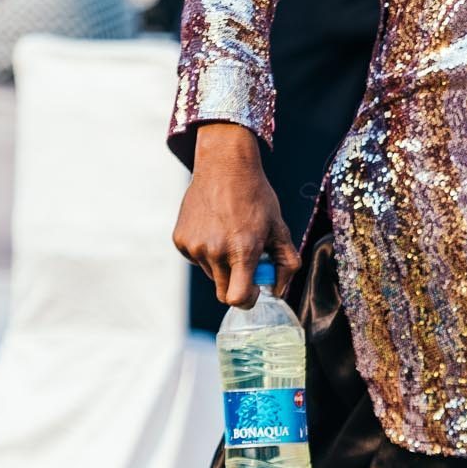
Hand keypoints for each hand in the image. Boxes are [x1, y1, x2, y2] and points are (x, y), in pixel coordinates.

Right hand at [172, 122, 298, 306]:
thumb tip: (278, 291)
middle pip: (224, 292)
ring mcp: (195, 246)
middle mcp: (215, 251)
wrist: (224, 167)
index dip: (247, 300)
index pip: (237, 298)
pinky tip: (215, 228)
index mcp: (242, 250)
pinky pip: (197, 259)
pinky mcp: (180, 240)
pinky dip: (207, 252)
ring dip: (223, 264)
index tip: (254, 289)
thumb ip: (286, 263)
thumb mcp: (279, 227)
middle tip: (247, 259)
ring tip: (231, 235)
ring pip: (212, 274)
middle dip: (238, 283)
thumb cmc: (256, 197)